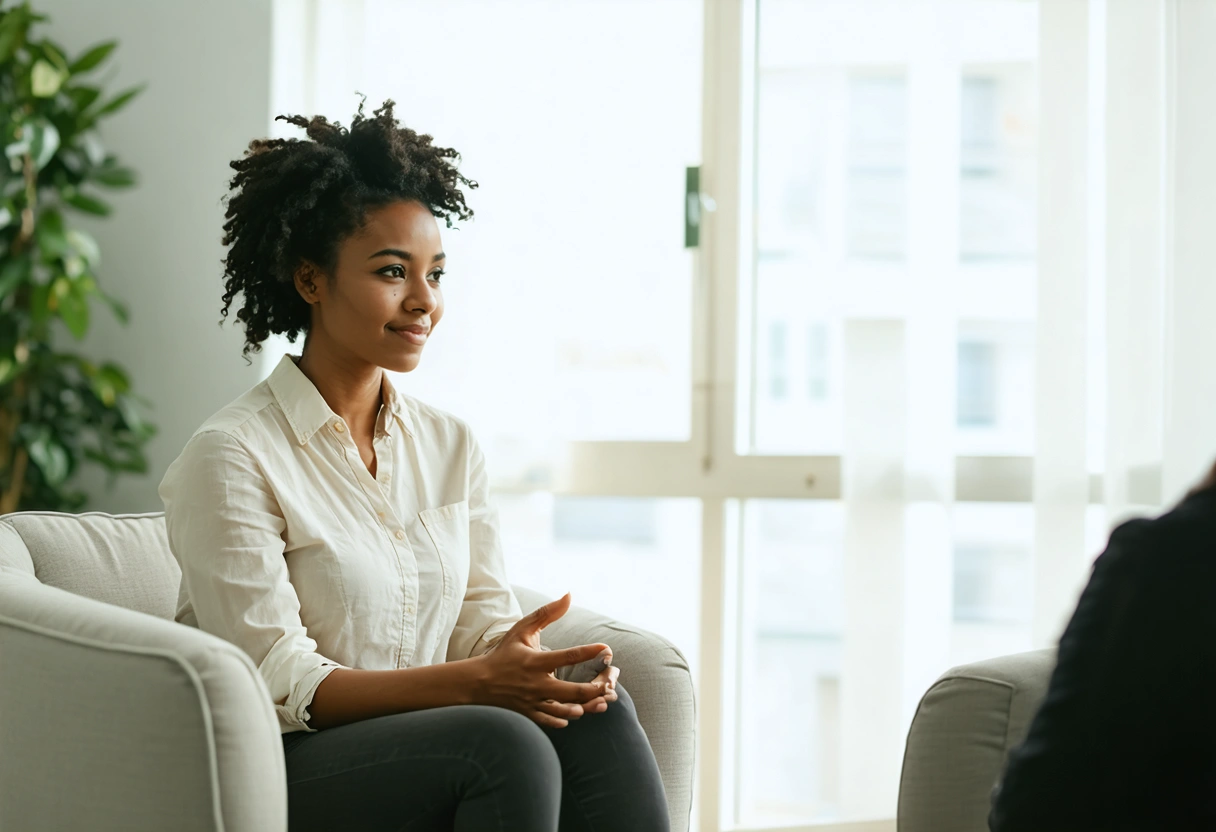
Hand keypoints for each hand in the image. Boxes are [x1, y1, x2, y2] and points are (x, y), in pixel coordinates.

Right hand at [474, 593, 613, 727]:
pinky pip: (551, 721)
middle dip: (594, 690)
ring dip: (584, 707)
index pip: (568, 656)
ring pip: (565, 710)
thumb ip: (546, 613)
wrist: (478, 683)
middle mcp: (536, 684)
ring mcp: (533, 701)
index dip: (589, 652)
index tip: (606, 648)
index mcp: (536, 662)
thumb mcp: (522, 629)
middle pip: (573, 691)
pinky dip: (564, 719)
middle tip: (607, 686)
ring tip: (597, 703)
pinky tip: (573, 714)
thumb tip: (569, 595)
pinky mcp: (529, 714)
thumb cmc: (504, 654)